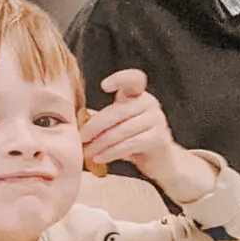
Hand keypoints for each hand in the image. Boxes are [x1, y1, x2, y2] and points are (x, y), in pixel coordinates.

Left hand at [82, 71, 215, 201]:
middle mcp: (151, 104)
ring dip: (101, 143)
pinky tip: (100, 158)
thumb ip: (103, 118)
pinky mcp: (158, 139)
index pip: (134, 79)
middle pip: (119, 111)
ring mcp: (157, 121)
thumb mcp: (118, 124)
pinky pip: (129, 144)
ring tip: (88, 152)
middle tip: (82, 137)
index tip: (104, 87)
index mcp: (139, 95)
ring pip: (122, 130)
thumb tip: (78, 117)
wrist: (160, 161)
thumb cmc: (135, 140)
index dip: (120, 79)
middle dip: (96, 126)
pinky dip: (111, 152)